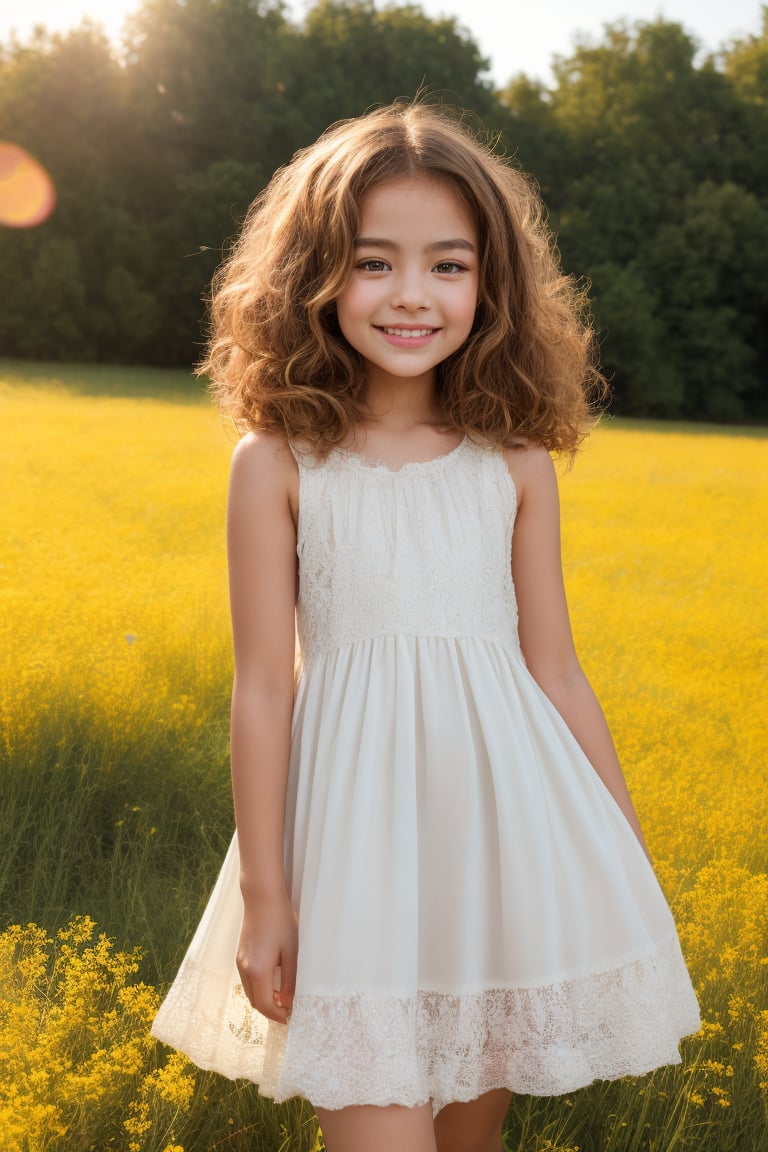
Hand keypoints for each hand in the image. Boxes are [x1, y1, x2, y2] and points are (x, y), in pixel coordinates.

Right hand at [236, 891, 297, 1024]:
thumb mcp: (291, 952)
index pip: (264, 1005)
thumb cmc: (280, 922)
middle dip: (270, 1010)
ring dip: (263, 999)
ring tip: (281, 998)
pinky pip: (247, 980)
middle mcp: (245, 969)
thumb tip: (287, 1002)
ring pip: (249, 992)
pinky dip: (258, 988)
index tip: (289, 1017)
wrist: (262, 898)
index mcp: (258, 970)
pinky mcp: (240, 955)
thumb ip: (289, 980)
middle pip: (254, 1001)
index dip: (277, 1015)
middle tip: (287, 1010)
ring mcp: (240, 962)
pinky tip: (271, 982)